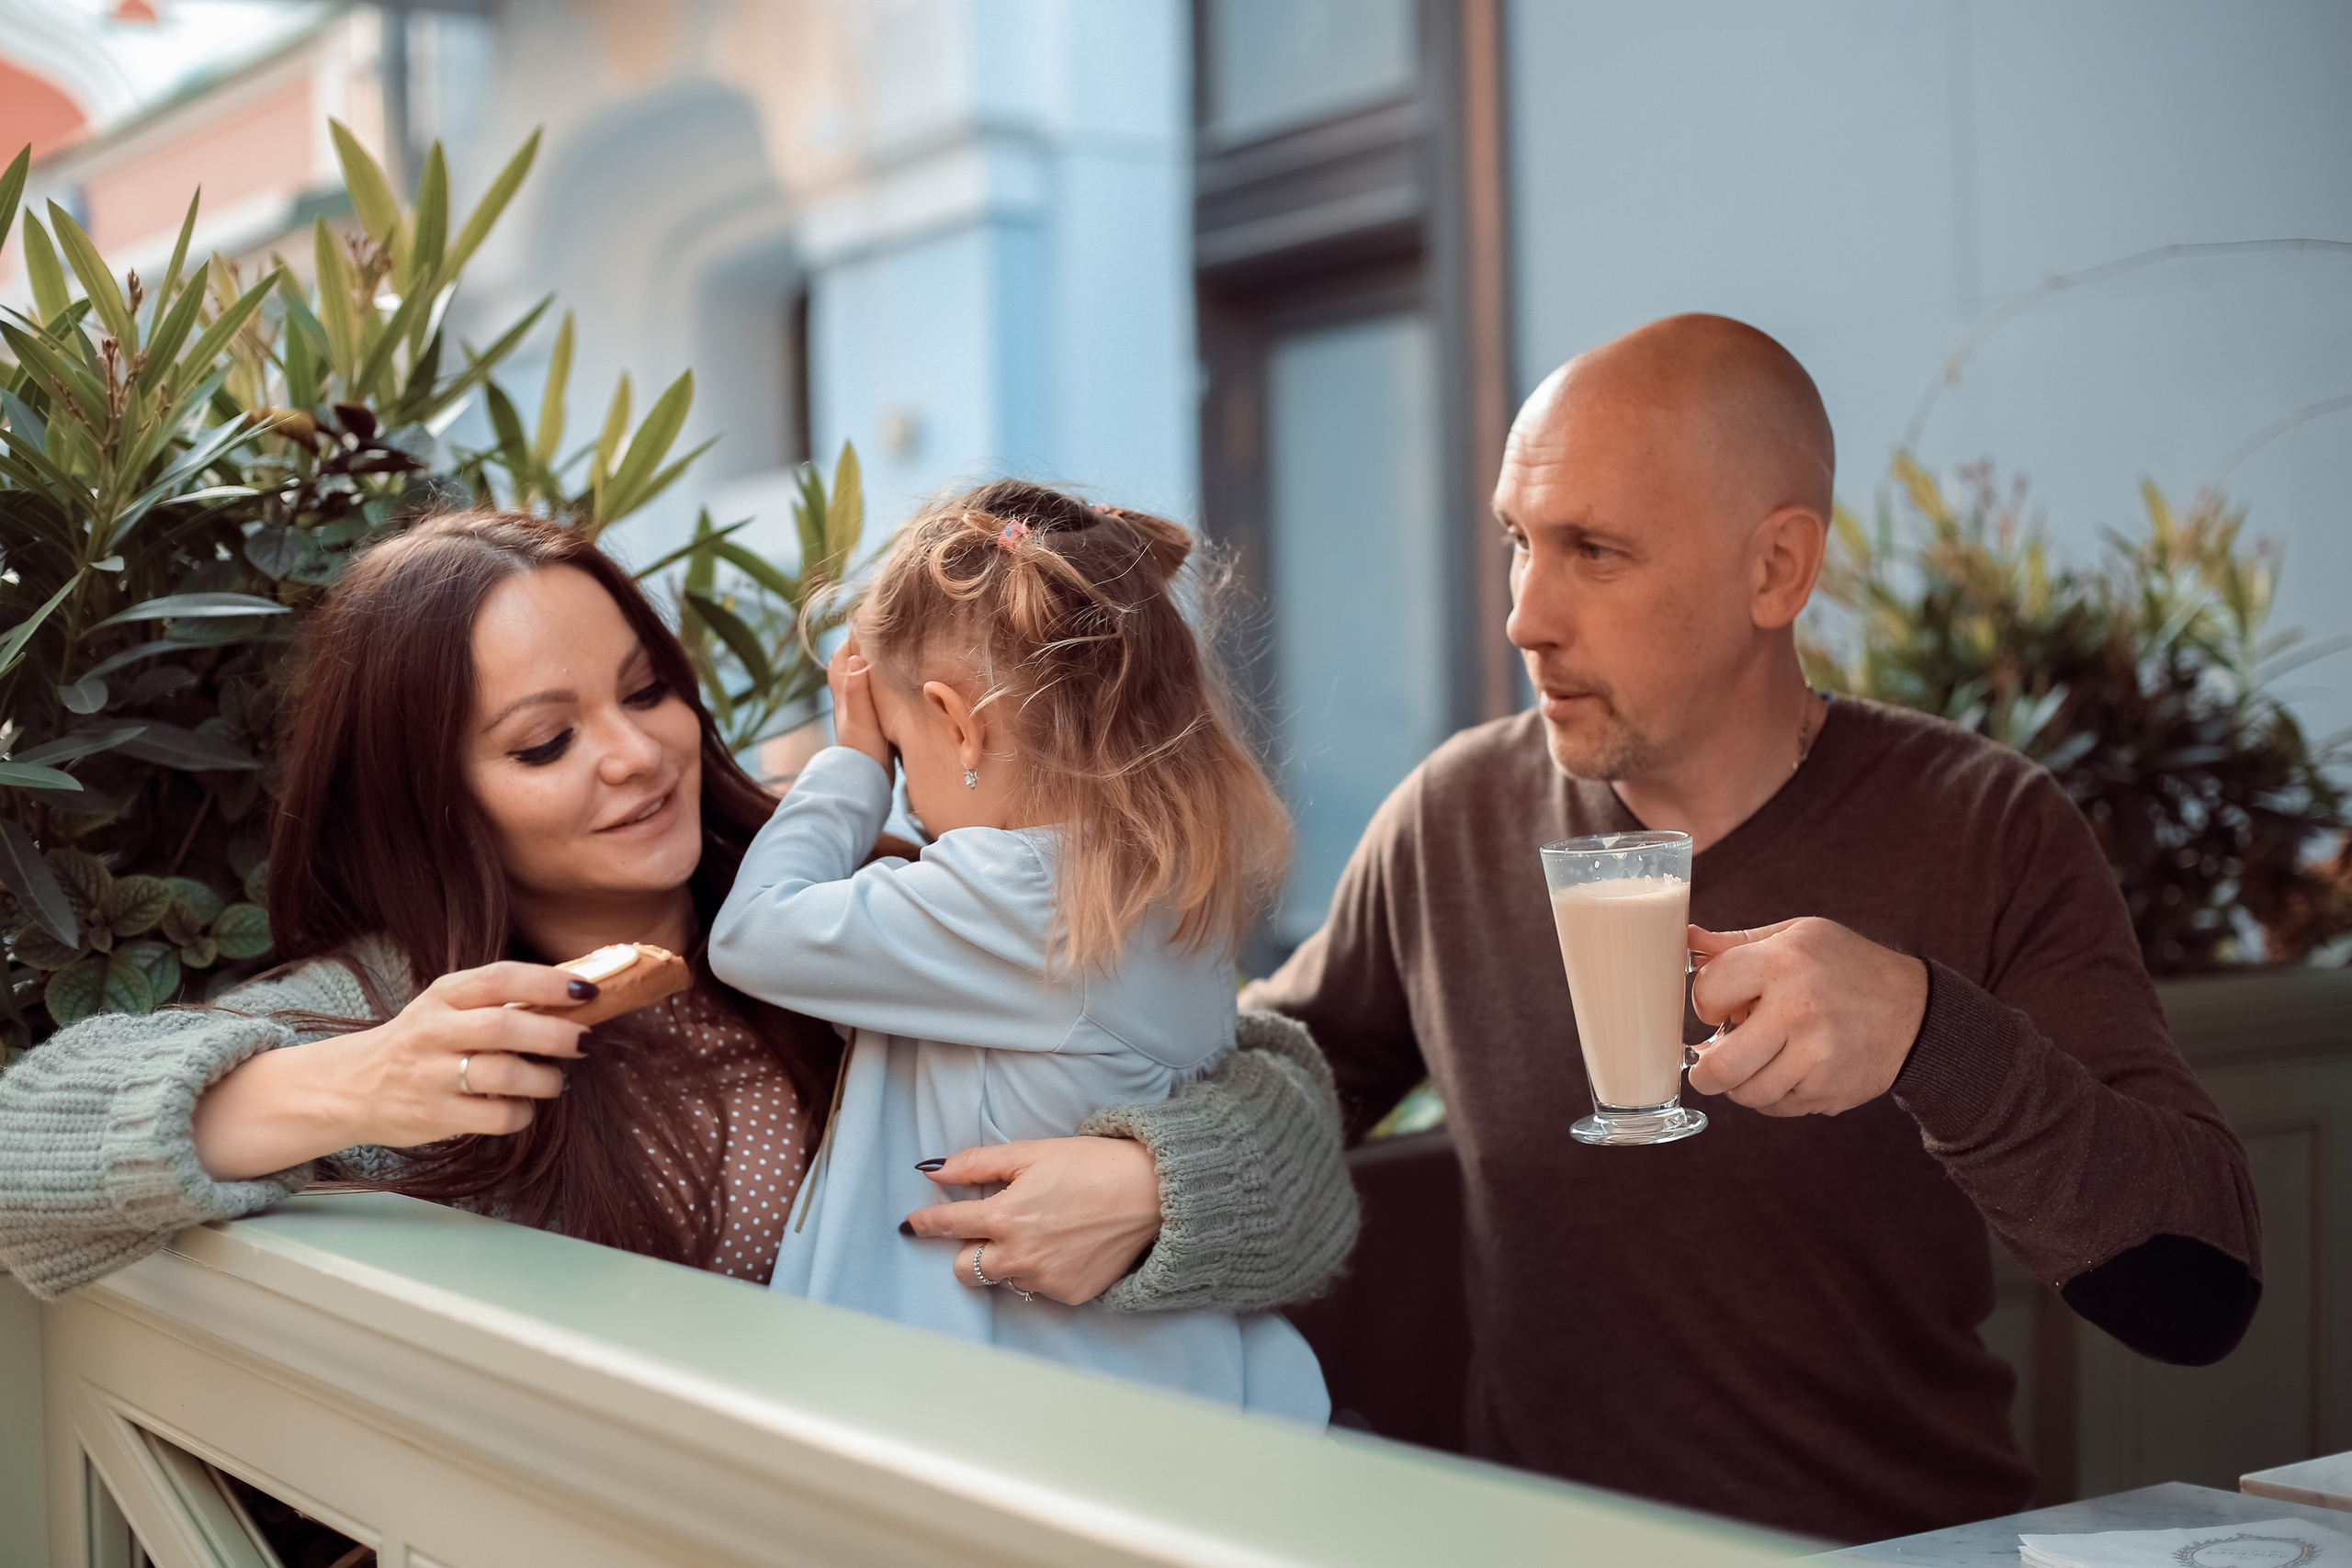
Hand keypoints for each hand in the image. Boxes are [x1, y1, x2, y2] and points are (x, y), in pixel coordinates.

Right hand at [192, 961, 596, 1178]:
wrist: (351, 1087)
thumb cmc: (418, 1042)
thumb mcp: (445, 1007)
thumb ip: (496, 1000)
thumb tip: (572, 997)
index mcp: (444, 996)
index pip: (500, 978)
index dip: (547, 983)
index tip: (584, 991)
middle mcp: (435, 1031)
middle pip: (505, 1029)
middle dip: (556, 1036)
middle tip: (582, 1042)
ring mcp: (432, 1075)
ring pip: (505, 1076)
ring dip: (545, 1079)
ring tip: (555, 1080)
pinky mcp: (434, 1115)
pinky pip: (496, 1117)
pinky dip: (522, 1113)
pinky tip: (523, 1107)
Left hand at [826, 636, 891, 772]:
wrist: (866, 781)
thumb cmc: (863, 751)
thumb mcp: (861, 719)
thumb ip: (856, 690)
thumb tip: (857, 656)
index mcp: (844, 691)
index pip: (844, 652)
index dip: (856, 635)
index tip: (876, 621)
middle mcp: (848, 696)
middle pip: (852, 660)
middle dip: (866, 644)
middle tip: (888, 631)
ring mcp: (859, 708)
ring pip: (863, 676)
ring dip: (874, 663)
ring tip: (895, 651)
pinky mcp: (871, 719)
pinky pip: (875, 691)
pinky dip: (883, 681)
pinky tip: (898, 682)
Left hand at [900, 1136, 1161, 1305]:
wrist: (1153, 1194)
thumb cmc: (1093, 1165)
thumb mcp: (1032, 1153)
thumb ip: (978, 1164)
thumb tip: (935, 1171)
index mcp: (1005, 1217)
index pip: (948, 1225)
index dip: (927, 1223)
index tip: (913, 1225)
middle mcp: (1019, 1256)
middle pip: (964, 1269)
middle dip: (969, 1250)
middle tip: (993, 1228)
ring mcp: (1044, 1280)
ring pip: (1003, 1279)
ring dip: (1008, 1260)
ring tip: (1042, 1232)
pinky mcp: (1069, 1296)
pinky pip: (1037, 1289)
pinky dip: (1042, 1271)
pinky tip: (1065, 1247)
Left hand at [1684, 918, 1927, 1116]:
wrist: (1916, 1013)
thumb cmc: (1849, 967)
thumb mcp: (1798, 936)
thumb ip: (1737, 943)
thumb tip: (1688, 939)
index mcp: (1784, 963)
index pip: (1707, 993)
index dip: (1705, 1001)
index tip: (1719, 1004)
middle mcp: (1799, 1013)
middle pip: (1720, 1066)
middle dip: (1704, 1069)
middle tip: (1707, 1060)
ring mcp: (1816, 1059)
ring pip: (1745, 1093)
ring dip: (1739, 1081)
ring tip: (1756, 1058)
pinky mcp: (1827, 1093)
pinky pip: (1775, 1107)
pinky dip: (1769, 1094)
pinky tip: (1784, 1070)